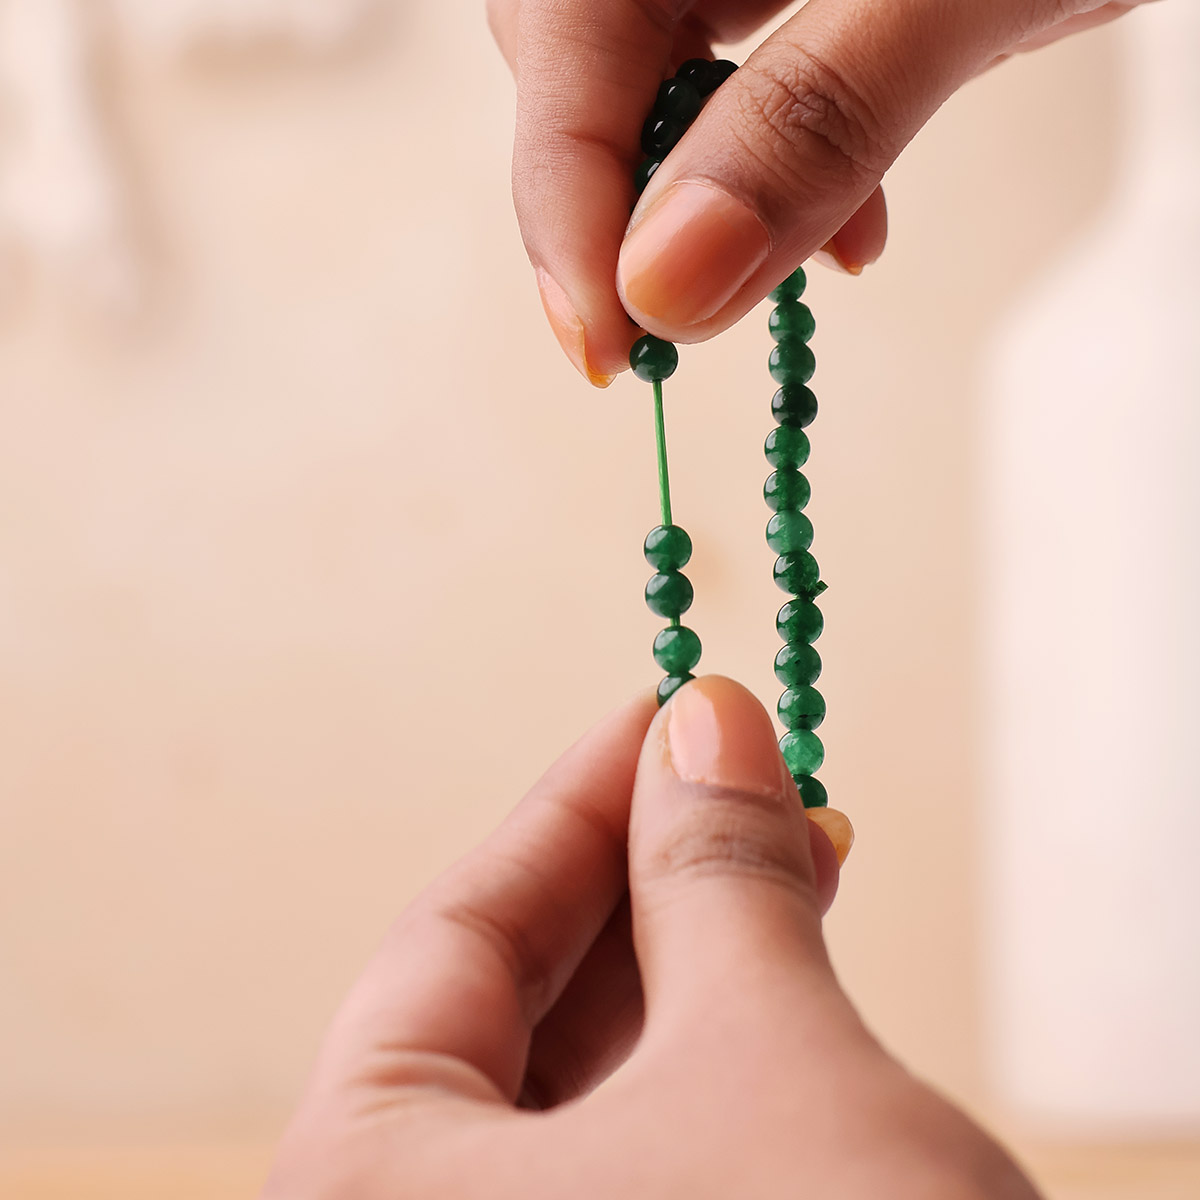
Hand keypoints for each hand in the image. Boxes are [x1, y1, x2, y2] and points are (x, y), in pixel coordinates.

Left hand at [263, 676, 1039, 1199]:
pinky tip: (784, 986)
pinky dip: (712, 1067)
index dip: (574, 803)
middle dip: (646, 879)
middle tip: (748, 780)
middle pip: (516, 1015)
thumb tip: (709, 717)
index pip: (456, 937)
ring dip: (692, 965)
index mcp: (355, 1199)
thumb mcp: (768, 1063)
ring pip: (585, 1094)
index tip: (664, 707)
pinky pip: (640, 1163)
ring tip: (792, 858)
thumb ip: (717, 879)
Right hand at [489, 0, 1153, 383]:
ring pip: (648, 81)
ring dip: (695, 204)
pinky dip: (772, 173)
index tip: (609, 346)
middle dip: (616, 208)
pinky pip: (732, 80)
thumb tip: (671, 281)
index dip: (566, 199)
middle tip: (654, 338)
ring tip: (761, 281)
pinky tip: (843, 227)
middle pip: (579, 60)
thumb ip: (819, 115)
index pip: (563, 30)